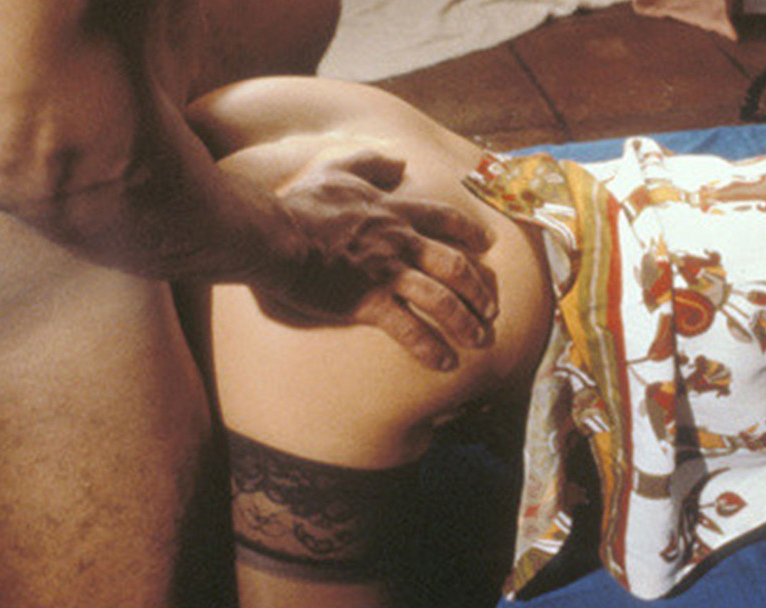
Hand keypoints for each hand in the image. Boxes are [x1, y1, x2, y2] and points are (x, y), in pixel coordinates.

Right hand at [250, 150, 496, 369]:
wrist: (273, 235)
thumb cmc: (301, 205)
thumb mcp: (337, 170)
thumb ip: (369, 162)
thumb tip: (398, 162)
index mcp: (395, 212)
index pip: (445, 220)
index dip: (471, 232)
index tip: (488, 243)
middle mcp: (400, 242)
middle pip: (455, 264)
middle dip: (480, 288)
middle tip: (492, 307)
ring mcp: (387, 273)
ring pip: (442, 300)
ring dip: (465, 322)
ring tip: (478, 339)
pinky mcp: (369, 302)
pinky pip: (410, 329)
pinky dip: (431, 348)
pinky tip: (445, 363)